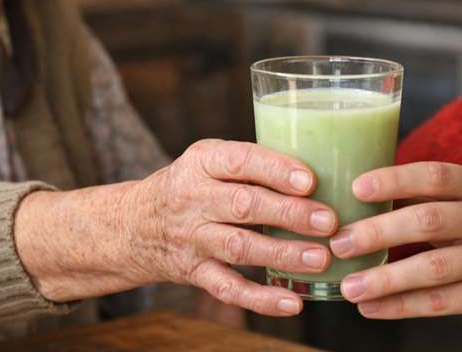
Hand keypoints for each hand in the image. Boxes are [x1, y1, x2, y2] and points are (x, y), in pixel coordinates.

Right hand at [134, 139, 338, 315]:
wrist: (132, 225)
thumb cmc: (192, 185)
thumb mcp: (210, 160)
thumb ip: (253, 163)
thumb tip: (321, 169)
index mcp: (202, 161)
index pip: (240, 161)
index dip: (275, 170)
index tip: (309, 180)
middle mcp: (193, 199)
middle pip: (244, 206)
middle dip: (289, 213)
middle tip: (328, 221)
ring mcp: (193, 238)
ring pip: (240, 248)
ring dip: (283, 255)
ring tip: (320, 258)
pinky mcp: (194, 272)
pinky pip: (229, 289)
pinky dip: (261, 299)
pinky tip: (292, 302)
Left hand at [328, 162, 461, 326]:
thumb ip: (435, 196)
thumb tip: (365, 195)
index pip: (436, 175)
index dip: (395, 180)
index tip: (357, 188)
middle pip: (429, 221)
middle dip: (378, 232)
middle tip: (340, 243)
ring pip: (433, 268)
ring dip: (385, 279)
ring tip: (350, 287)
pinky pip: (444, 302)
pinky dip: (404, 306)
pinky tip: (374, 308)